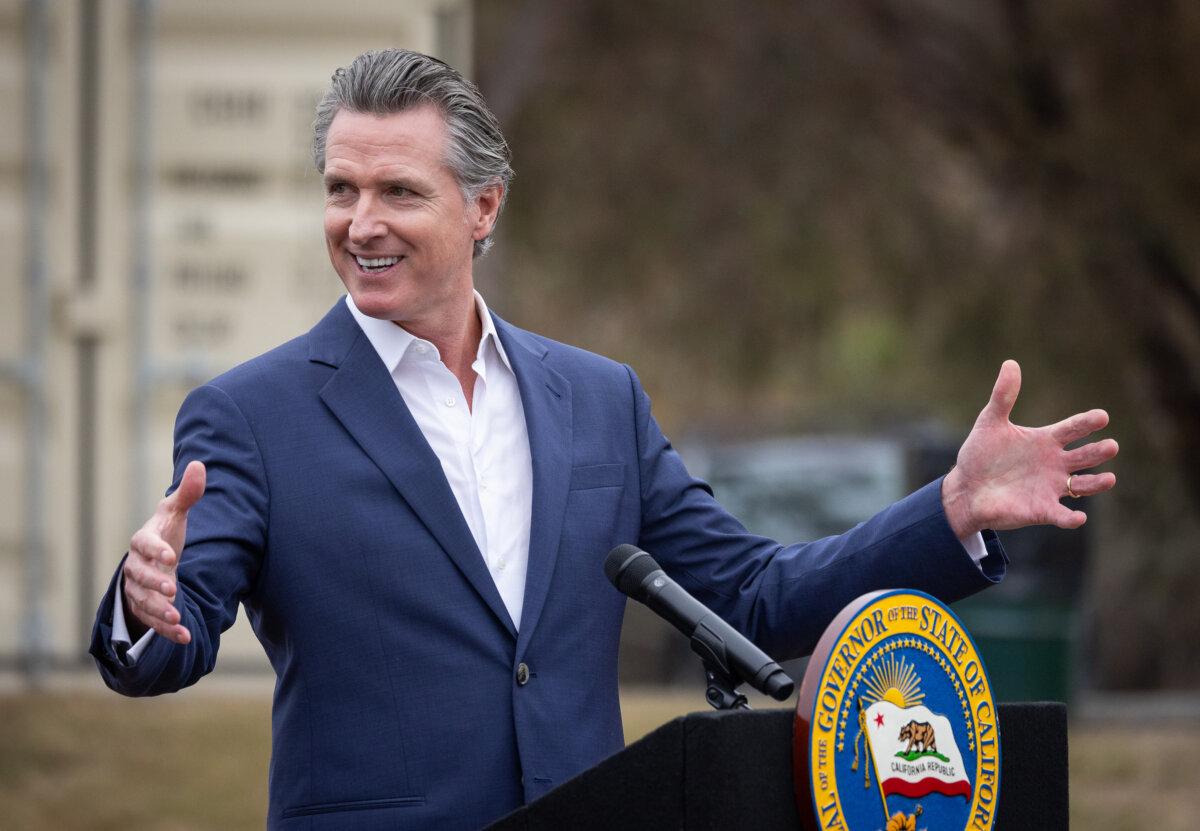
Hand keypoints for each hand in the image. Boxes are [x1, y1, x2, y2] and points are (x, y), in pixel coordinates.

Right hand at [122, 460, 205, 643]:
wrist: (155, 560)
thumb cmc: (166, 533)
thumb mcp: (176, 514)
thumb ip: (187, 494)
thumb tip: (198, 464)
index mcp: (143, 541)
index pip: (144, 545)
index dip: (156, 551)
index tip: (173, 557)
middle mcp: (135, 567)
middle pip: (140, 577)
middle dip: (155, 584)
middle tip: (173, 589)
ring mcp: (137, 590)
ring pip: (143, 603)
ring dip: (160, 611)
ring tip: (178, 617)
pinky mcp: (145, 609)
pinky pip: (152, 622)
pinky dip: (167, 631)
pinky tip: (185, 637)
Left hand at [942, 360, 1117, 537]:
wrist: (965, 488)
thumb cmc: (979, 455)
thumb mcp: (990, 423)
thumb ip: (1003, 396)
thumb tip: (1010, 363)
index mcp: (1045, 441)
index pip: (1073, 429)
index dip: (1087, 423)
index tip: (1102, 416)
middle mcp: (1054, 464)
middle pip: (1085, 456)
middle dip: (1098, 452)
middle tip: (1111, 446)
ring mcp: (1050, 487)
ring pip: (1082, 485)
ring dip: (1096, 484)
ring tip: (1109, 478)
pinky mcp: (1041, 509)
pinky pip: (1062, 515)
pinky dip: (1071, 518)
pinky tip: (1078, 517)